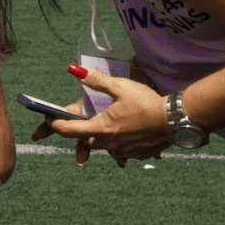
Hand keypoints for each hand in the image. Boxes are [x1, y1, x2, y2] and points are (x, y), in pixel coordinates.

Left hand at [48, 65, 169, 167]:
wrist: (176, 120)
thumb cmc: (147, 103)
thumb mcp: (120, 87)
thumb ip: (95, 80)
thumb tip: (74, 70)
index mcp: (101, 128)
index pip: (69, 130)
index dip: (55, 125)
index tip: (48, 120)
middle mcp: (109, 143)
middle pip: (84, 140)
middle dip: (76, 132)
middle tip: (72, 122)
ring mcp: (123, 151)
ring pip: (102, 146)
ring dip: (97, 137)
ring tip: (100, 126)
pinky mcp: (136, 154)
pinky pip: (120, 151)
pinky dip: (117, 143)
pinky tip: (123, 134)